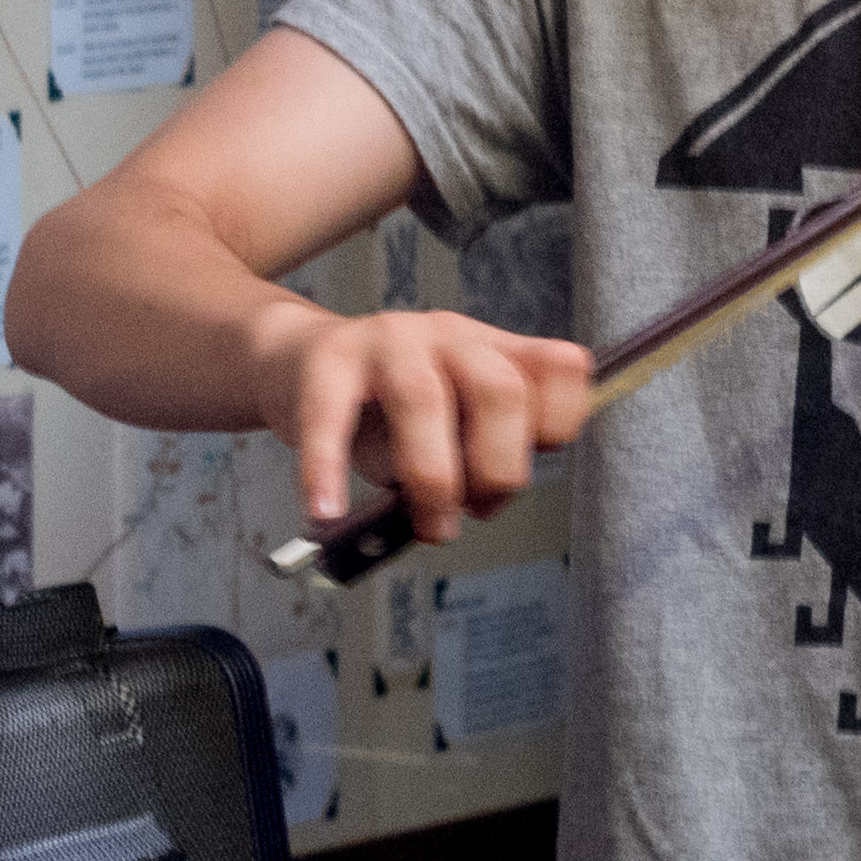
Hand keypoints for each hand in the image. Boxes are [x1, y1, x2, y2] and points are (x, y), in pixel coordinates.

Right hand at [248, 303, 593, 543]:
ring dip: (431, 477)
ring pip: (423, 399)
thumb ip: (471, 464)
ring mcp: (390, 341)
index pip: (562, 368)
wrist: (298, 362)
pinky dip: (327, 468)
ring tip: (424, 524)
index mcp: (494, 350)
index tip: (527, 469)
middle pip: (501, 389)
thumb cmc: (385, 413)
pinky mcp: (328, 360)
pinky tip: (324, 510)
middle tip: (471, 511)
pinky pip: (329, 415)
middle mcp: (452, 336)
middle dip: (496, 467)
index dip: (557, 426)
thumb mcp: (448, 430)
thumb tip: (463, 513)